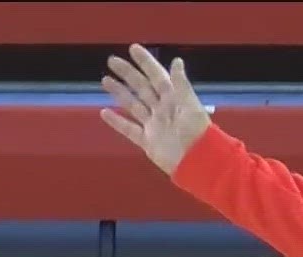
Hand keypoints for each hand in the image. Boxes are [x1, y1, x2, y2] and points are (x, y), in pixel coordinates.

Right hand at [100, 44, 211, 175]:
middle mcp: (162, 110)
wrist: (197, 161)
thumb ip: (181, 84)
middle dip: (127, 74)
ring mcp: (153, 125)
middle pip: (141, 88)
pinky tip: (105, 112)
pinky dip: (117, 122)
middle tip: (112, 61)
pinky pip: (129, 129)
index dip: (146, 62)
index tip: (133, 49)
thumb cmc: (197, 132)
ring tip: (105, 80)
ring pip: (133, 105)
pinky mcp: (147, 142)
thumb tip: (176, 61)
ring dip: (119, 93)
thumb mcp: (191, 105)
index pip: (157, 76)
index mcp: (173, 99)